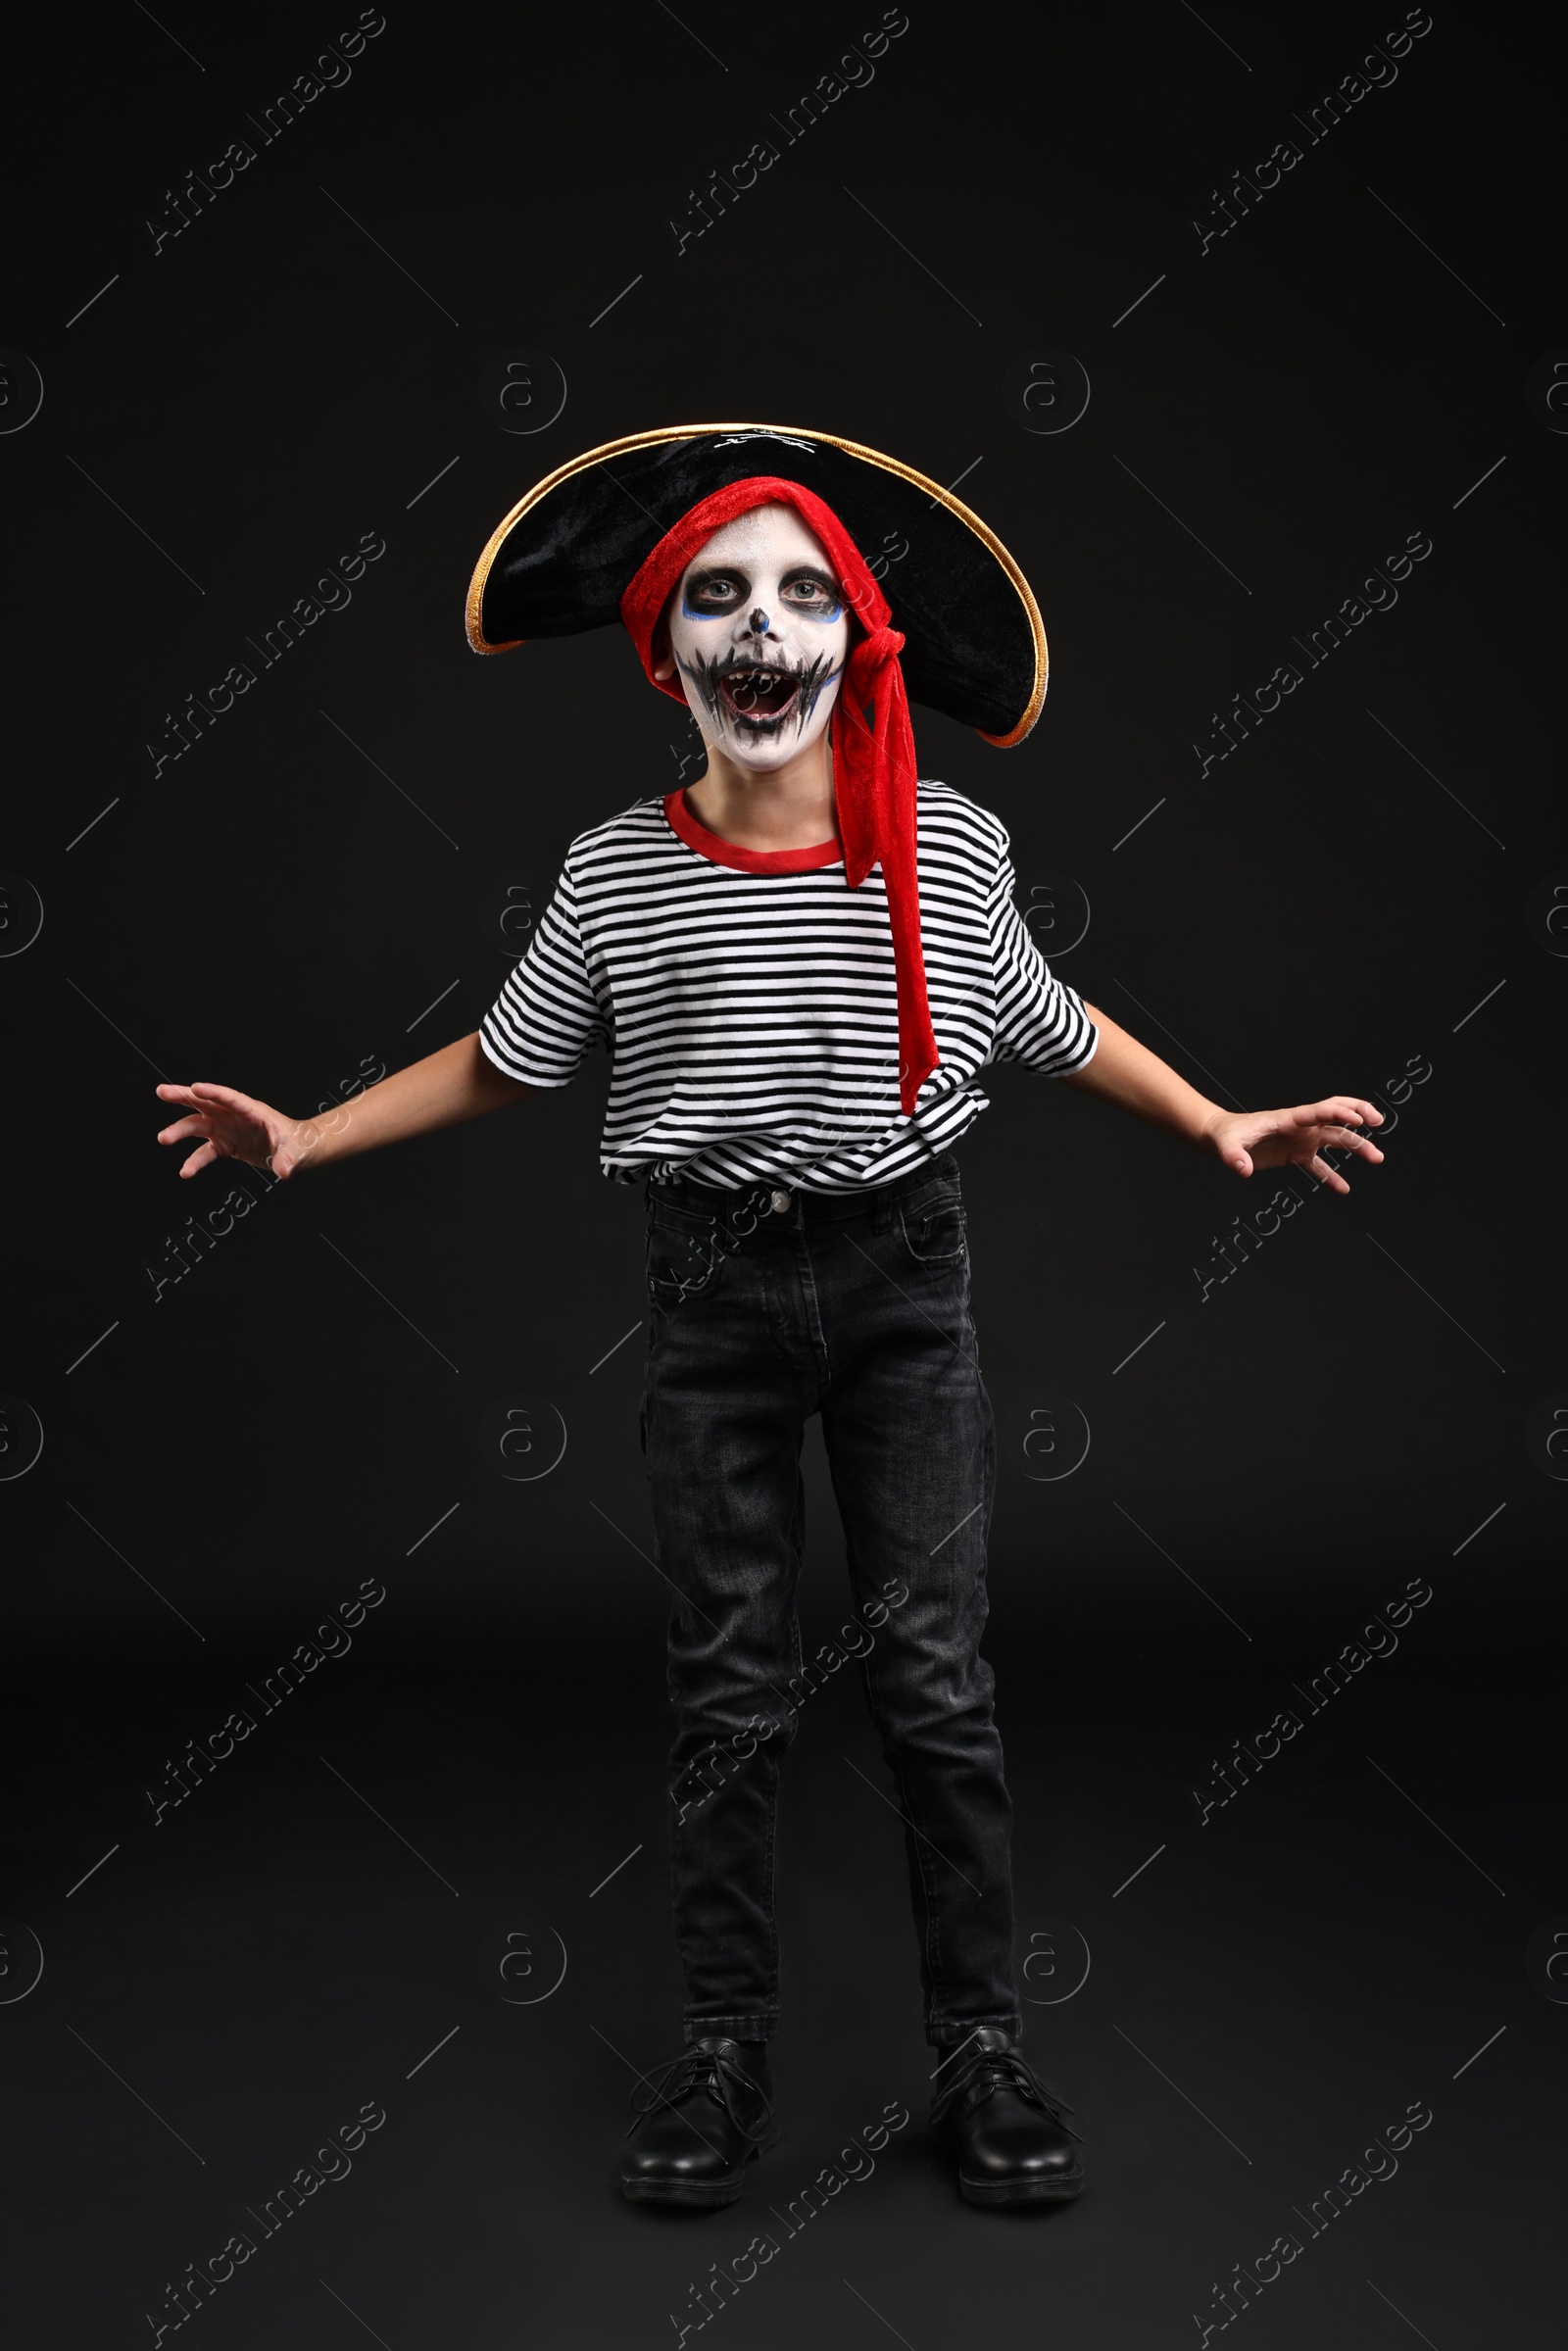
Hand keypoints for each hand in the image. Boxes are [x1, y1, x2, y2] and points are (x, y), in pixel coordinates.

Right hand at [155, 1081, 329, 1180]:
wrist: (296, 1152)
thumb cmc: (298, 1144)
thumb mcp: (295, 1151)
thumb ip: (287, 1159)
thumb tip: (284, 1171)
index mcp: (252, 1110)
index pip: (230, 1097)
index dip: (212, 1092)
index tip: (195, 1087)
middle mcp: (234, 1116)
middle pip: (205, 1103)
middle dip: (183, 1096)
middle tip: (161, 1091)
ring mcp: (227, 1129)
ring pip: (198, 1126)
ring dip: (179, 1131)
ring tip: (163, 1138)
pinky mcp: (225, 1145)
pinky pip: (205, 1152)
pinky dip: (195, 1162)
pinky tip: (185, 1172)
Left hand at [1200, 1096, 1384, 1194]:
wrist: (1221, 1138)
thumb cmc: (1225, 1136)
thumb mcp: (1227, 1145)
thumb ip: (1235, 1157)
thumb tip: (1242, 1170)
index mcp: (1288, 1119)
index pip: (1319, 1112)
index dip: (1339, 1112)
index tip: (1359, 1119)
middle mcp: (1300, 1127)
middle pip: (1335, 1118)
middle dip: (1358, 1115)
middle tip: (1378, 1121)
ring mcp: (1301, 1140)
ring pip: (1336, 1139)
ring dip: (1357, 1146)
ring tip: (1377, 1157)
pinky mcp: (1296, 1154)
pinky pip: (1319, 1166)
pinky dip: (1332, 1176)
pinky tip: (1344, 1189)